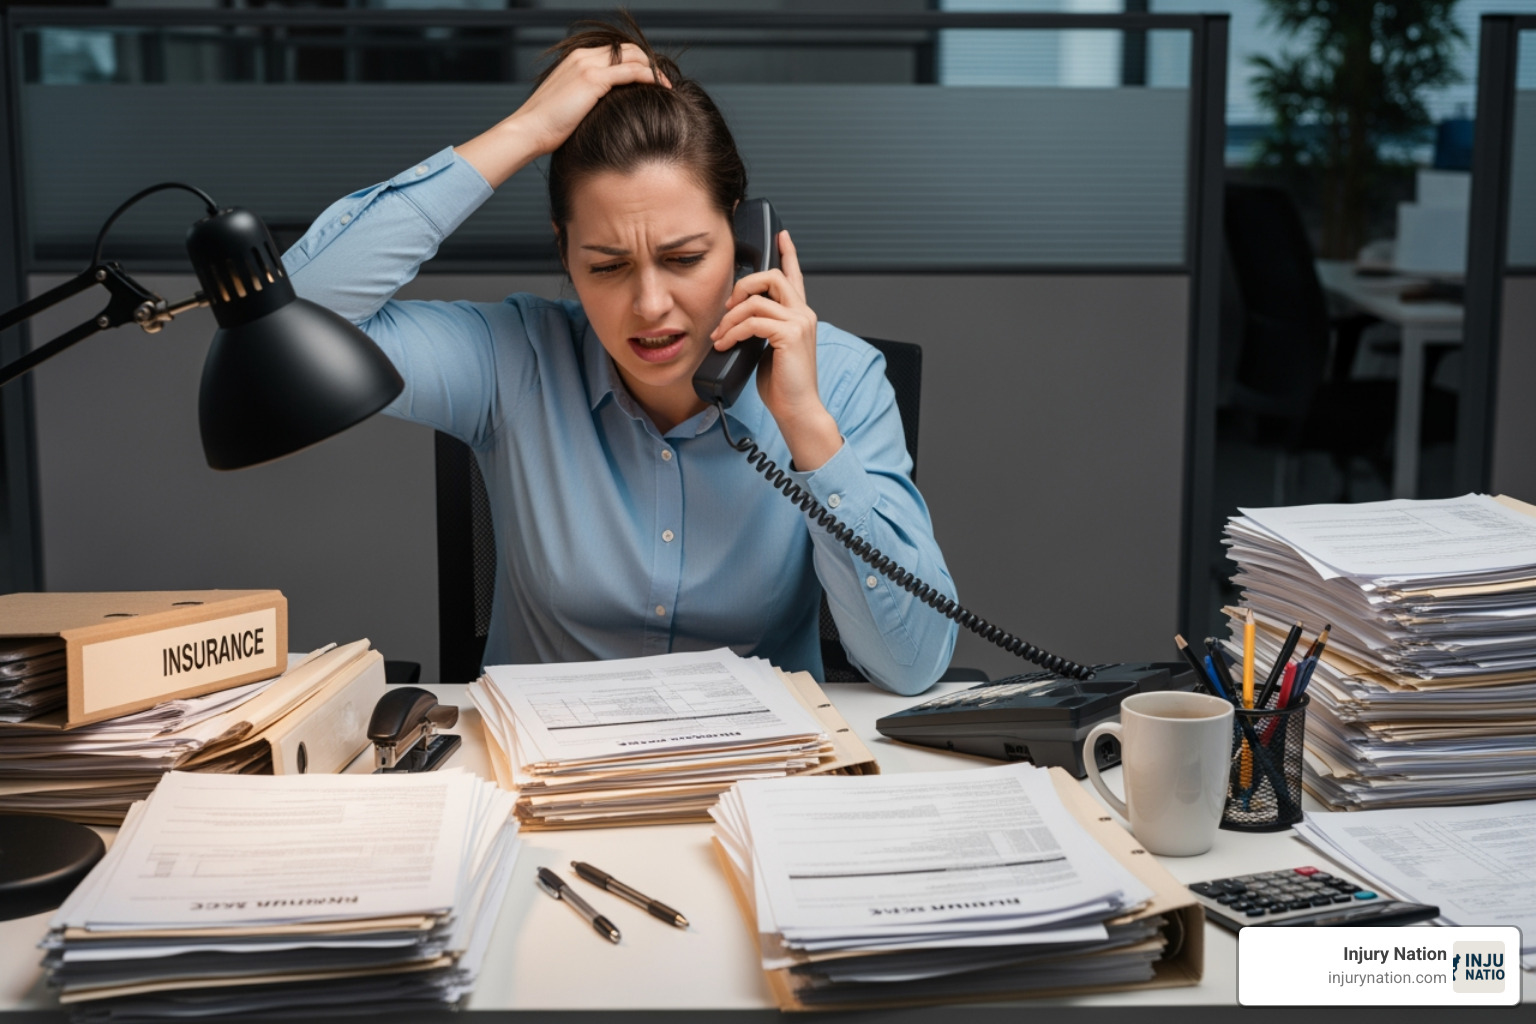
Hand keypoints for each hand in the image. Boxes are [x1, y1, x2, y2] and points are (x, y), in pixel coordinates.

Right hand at [457, 44, 668, 186]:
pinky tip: (660, 88)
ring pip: (633, 56)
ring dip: (653, 69)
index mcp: (576, 59)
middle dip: (649, 62)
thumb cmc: (548, 126)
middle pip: (627, 49)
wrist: (529, 130)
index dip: (637, 62)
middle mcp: (582, 56)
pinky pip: (631, 71)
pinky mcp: (593, 79)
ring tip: (666, 86)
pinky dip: (649, 77)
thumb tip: (609, 107)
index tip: (651, 79)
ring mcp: (587, 65)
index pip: (615, 51)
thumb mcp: (571, 104)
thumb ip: (588, 97)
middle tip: (663, 82)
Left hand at [709, 230, 840, 469]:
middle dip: (742, 286)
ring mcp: (799, 322)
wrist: (797, 409)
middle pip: (771, 276)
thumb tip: (737, 321)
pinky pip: (752, 321)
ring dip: (729, 317)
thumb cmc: (783, 385)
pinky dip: (732, 332)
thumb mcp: (768, 349)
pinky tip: (725, 344)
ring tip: (719, 336)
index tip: (782, 234)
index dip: (789, 253)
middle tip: (727, 307)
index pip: (795, 276)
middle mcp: (803, 314)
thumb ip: (760, 329)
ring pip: (756, 300)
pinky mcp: (790, 335)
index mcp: (799, 315)